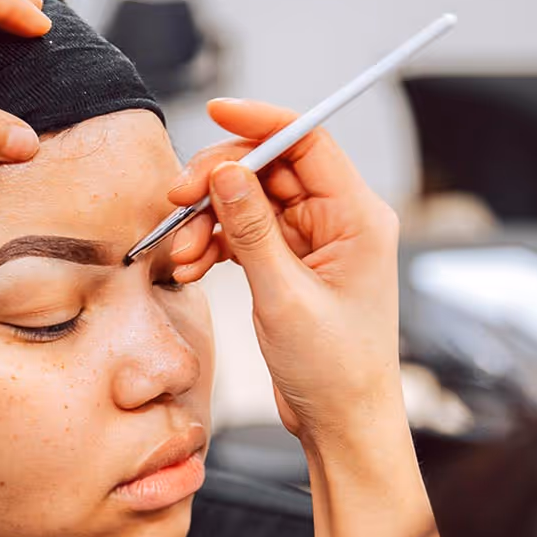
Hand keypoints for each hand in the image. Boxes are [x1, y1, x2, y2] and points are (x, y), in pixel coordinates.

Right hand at [168, 99, 401, 449]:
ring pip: (250, 204)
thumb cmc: (333, 369)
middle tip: (177, 202)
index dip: (262, 122)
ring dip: (209, 222)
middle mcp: (339, 221)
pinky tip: (192, 270)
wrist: (340, 424)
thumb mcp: (284, 296)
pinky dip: (215, 247)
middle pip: (271, 170)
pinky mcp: (290, 266)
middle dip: (218, 183)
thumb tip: (224, 172)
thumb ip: (251, 229)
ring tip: (182, 256)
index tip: (217, 113)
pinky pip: (245, 235)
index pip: (308, 142)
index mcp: (358, 217)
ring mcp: (313, 243)